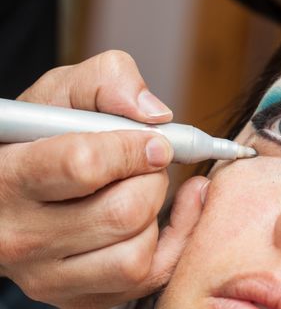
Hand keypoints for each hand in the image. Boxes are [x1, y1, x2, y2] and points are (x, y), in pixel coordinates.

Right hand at [0, 50, 206, 307]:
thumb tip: (155, 115)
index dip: (132, 148)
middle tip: (146, 163)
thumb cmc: (45, 135)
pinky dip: (175, 241)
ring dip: (157, 213)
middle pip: (122, 213)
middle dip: (151, 179)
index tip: (153, 141)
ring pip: (137, 255)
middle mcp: (21, 238)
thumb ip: (107, 82)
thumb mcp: (63, 92)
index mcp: (9, 179)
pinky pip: (149, 278)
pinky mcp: (79, 297)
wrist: (21, 184)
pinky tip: (174, 212)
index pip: (83, 166)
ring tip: (143, 189)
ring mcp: (48, 277)